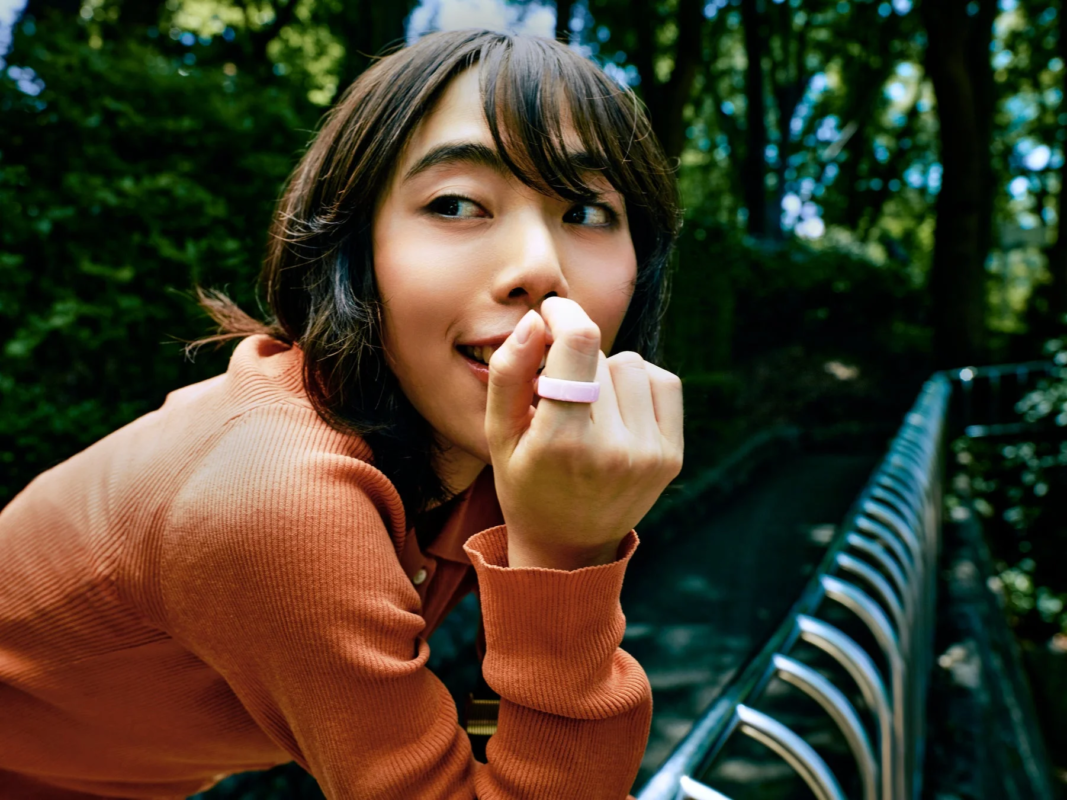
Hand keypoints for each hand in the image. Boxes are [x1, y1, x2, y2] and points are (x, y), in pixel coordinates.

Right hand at [485, 296, 683, 569]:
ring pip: (633, 363)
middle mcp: (613, 449)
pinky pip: (664, 381)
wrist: (569, 548)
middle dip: (575, 361)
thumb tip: (536, 320)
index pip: (579, 344)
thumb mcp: (498, 434)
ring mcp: (649, 454)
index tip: (550, 313)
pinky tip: (617, 411)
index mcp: (562, 442)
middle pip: (600, 354)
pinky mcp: (672, 456)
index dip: (564, 314)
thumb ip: (509, 373)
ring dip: (608, 373)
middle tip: (559, 396)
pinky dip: (639, 385)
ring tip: (589, 409)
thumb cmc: (525, 484)